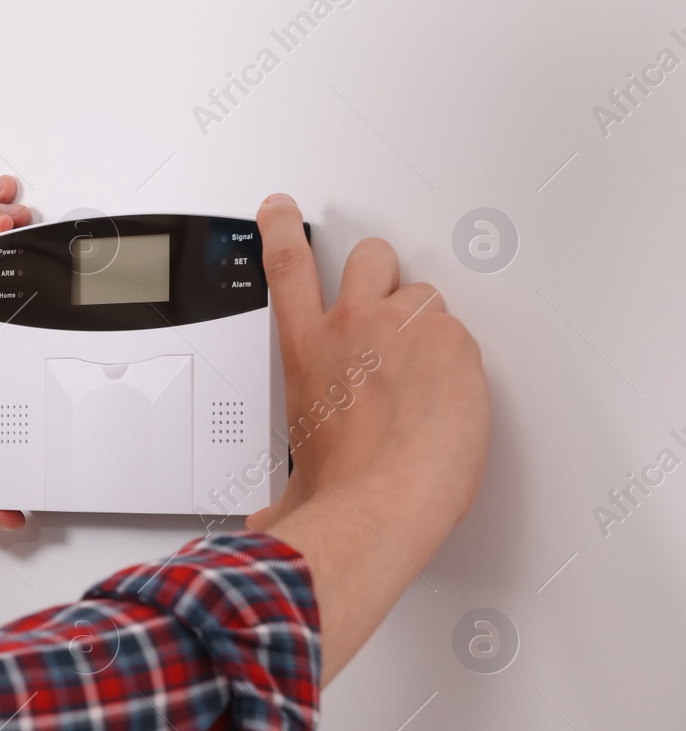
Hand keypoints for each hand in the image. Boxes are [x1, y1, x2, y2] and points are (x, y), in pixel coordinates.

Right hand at [247, 194, 489, 682]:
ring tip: (430, 365)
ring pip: (423, 291)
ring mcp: (403, 328)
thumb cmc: (342, 492)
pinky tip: (456, 394)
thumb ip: (283, 489)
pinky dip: (461, 359)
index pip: (285, 265)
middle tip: (386, 302)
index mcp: (306, 351)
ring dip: (426, 321)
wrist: (385, 503)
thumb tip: (268, 519)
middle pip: (368, 256)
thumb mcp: (294, 480)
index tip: (282, 211)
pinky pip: (460, 332)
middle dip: (379, 271)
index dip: (282, 228)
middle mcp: (351, 327)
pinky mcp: (451, 341)